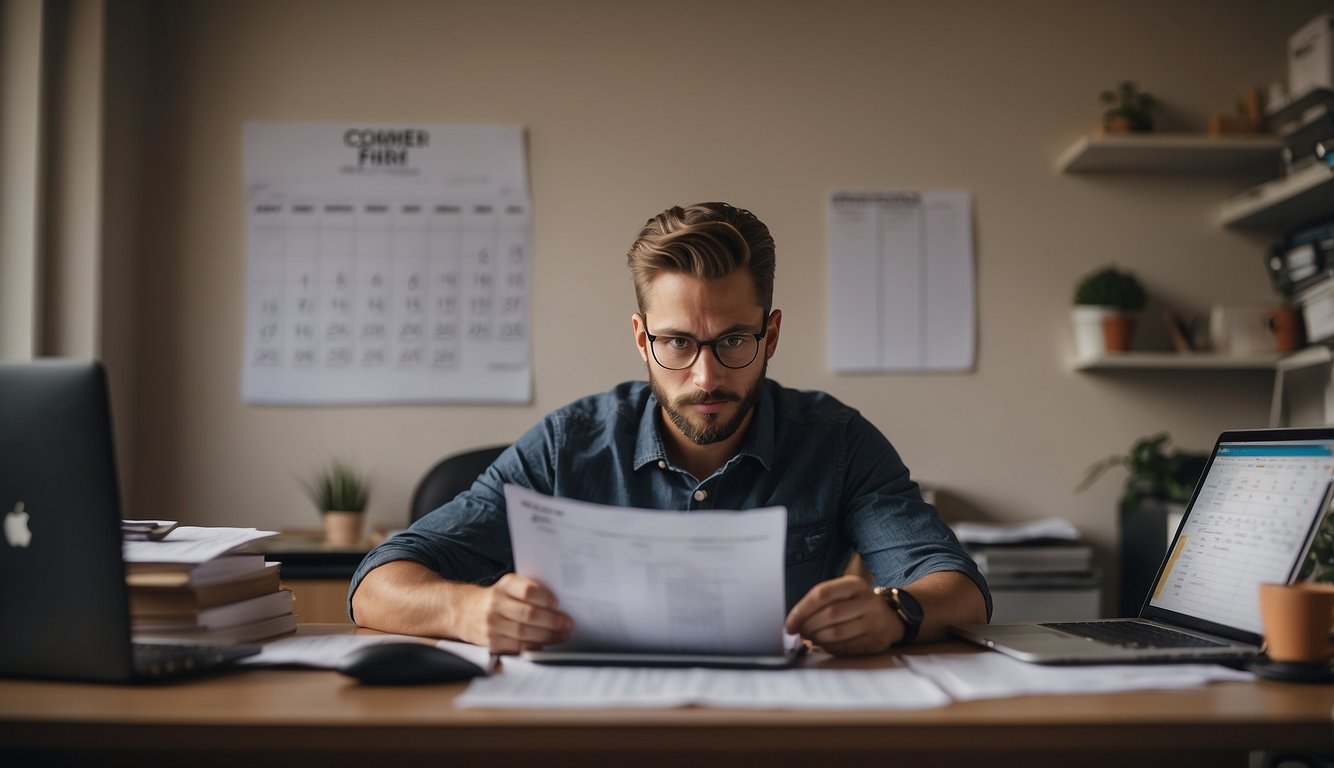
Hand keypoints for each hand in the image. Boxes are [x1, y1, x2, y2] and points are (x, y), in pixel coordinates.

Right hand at [460, 573, 572, 653]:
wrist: (466, 612)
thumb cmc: (497, 598)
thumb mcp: (509, 586)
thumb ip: (530, 590)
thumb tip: (559, 603)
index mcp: (504, 586)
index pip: (526, 591)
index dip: (544, 597)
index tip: (558, 603)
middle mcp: (496, 605)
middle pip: (528, 614)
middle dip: (552, 621)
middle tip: (568, 624)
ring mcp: (492, 625)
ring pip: (524, 633)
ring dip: (548, 636)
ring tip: (562, 635)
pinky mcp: (492, 642)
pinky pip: (518, 647)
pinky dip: (535, 646)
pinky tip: (547, 643)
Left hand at [784, 575, 898, 655]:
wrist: (892, 616)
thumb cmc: (857, 605)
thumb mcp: (843, 594)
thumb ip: (819, 603)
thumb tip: (793, 623)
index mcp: (855, 584)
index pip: (822, 594)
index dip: (802, 610)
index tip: (790, 624)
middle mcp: (867, 601)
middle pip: (829, 615)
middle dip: (808, 626)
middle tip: (800, 632)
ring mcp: (874, 622)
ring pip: (836, 633)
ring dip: (817, 639)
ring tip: (811, 638)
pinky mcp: (876, 642)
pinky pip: (845, 648)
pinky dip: (830, 648)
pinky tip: (825, 644)